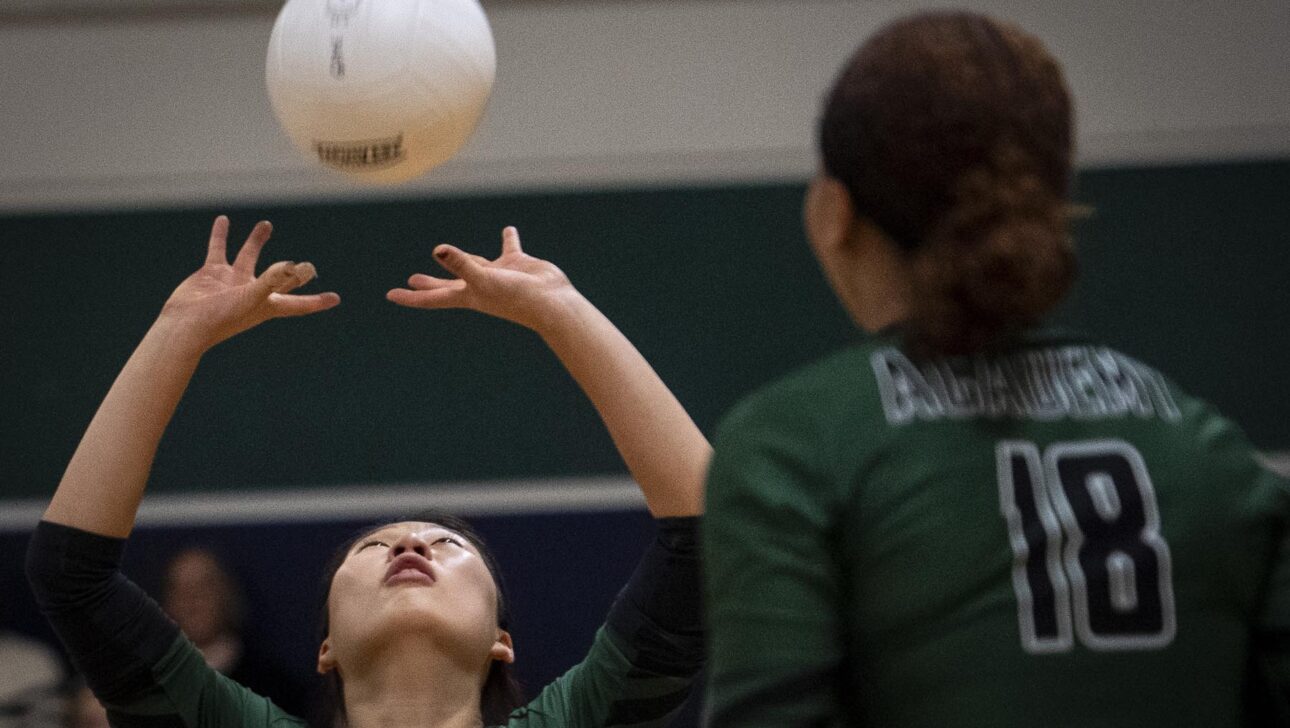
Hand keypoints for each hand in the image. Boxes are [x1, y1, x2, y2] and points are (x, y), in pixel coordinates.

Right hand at [157, 216, 339, 351]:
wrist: (185, 324)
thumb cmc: (222, 318)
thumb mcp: (251, 298)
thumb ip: (271, 281)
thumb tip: (290, 265)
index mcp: (267, 305)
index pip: (298, 303)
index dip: (316, 301)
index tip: (335, 298)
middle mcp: (253, 293)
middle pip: (279, 279)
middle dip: (292, 273)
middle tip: (308, 264)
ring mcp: (232, 282)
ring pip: (249, 256)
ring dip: (257, 241)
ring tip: (266, 224)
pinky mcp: (212, 272)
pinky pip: (218, 249)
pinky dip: (220, 235)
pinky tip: (223, 220)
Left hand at [387, 227, 576, 332]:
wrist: (551, 302)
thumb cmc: (517, 297)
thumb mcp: (483, 279)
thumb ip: (460, 264)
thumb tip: (437, 250)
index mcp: (467, 295)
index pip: (432, 298)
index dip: (411, 297)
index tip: (390, 295)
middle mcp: (479, 286)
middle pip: (447, 283)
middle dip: (430, 282)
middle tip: (412, 279)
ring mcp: (497, 275)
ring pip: (474, 264)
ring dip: (462, 259)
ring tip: (449, 253)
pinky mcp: (516, 264)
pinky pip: (509, 248)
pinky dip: (508, 239)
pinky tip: (508, 230)